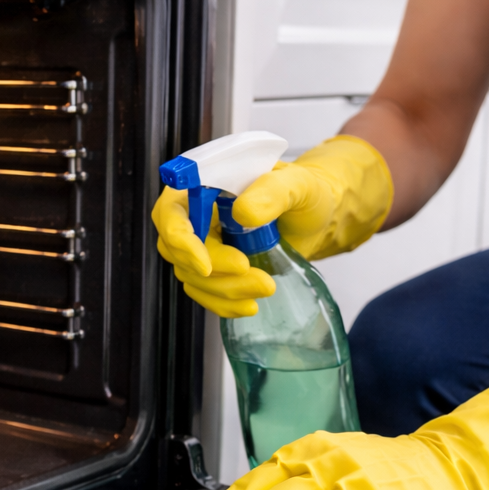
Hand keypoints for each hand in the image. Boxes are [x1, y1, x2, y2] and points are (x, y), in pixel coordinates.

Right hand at [151, 135, 393, 316]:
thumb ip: (272, 192)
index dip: (180, 239)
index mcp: (206, 184)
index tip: (206, 264)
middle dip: (213, 271)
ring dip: (224, 290)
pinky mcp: (216, 269)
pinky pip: (206, 293)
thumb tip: (243, 213)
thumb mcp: (298, 186)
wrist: (318, 218)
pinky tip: (249, 305)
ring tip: (265, 287)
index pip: (170, 211)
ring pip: (192, 277)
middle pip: (178, 251)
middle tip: (251, 273)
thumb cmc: (306, 192)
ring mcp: (204, 244)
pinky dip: (224, 304)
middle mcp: (198, 214)